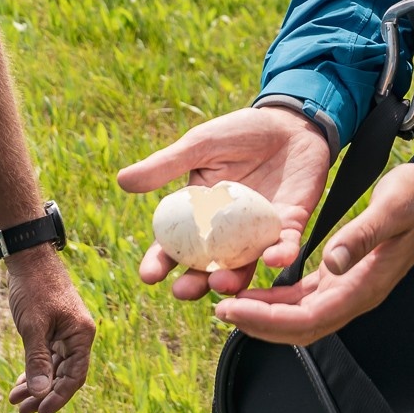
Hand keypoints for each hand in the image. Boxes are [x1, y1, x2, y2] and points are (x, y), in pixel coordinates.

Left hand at [3, 247, 95, 412]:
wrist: (29, 257)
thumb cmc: (34, 288)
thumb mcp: (34, 327)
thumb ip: (38, 360)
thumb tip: (41, 393)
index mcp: (81, 335)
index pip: (74, 376)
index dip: (58, 397)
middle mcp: (77, 335)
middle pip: (64, 375)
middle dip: (43, 394)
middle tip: (23, 411)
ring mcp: (65, 332)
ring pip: (54, 368)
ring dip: (36, 385)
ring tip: (17, 402)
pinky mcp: (53, 328)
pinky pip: (47, 356)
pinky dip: (34, 370)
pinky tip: (20, 383)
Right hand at [118, 107, 332, 298]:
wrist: (290, 120)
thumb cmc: (241, 131)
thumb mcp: (200, 145)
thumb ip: (166, 164)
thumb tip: (122, 180)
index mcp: (200, 212)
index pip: (175, 244)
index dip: (160, 262)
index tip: (149, 276)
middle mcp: (228, 230)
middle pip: (207, 266)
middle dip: (194, 283)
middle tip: (183, 292)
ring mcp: (259, 231)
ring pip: (244, 265)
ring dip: (233, 280)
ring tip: (221, 286)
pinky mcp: (291, 225)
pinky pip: (285, 246)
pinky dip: (279, 255)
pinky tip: (272, 259)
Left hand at [215, 162, 413, 344]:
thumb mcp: (392, 208)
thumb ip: (361, 235)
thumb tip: (330, 262)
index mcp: (364, 285)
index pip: (309, 318)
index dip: (268, 321)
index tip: (233, 311)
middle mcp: (355, 294)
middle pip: (300, 327)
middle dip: (258, 324)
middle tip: (220, 310)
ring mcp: (350, 288)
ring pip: (300, 316)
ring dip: (265, 316)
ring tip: (229, 304)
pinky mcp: (345, 276)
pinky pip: (306, 298)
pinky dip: (278, 300)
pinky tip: (256, 292)